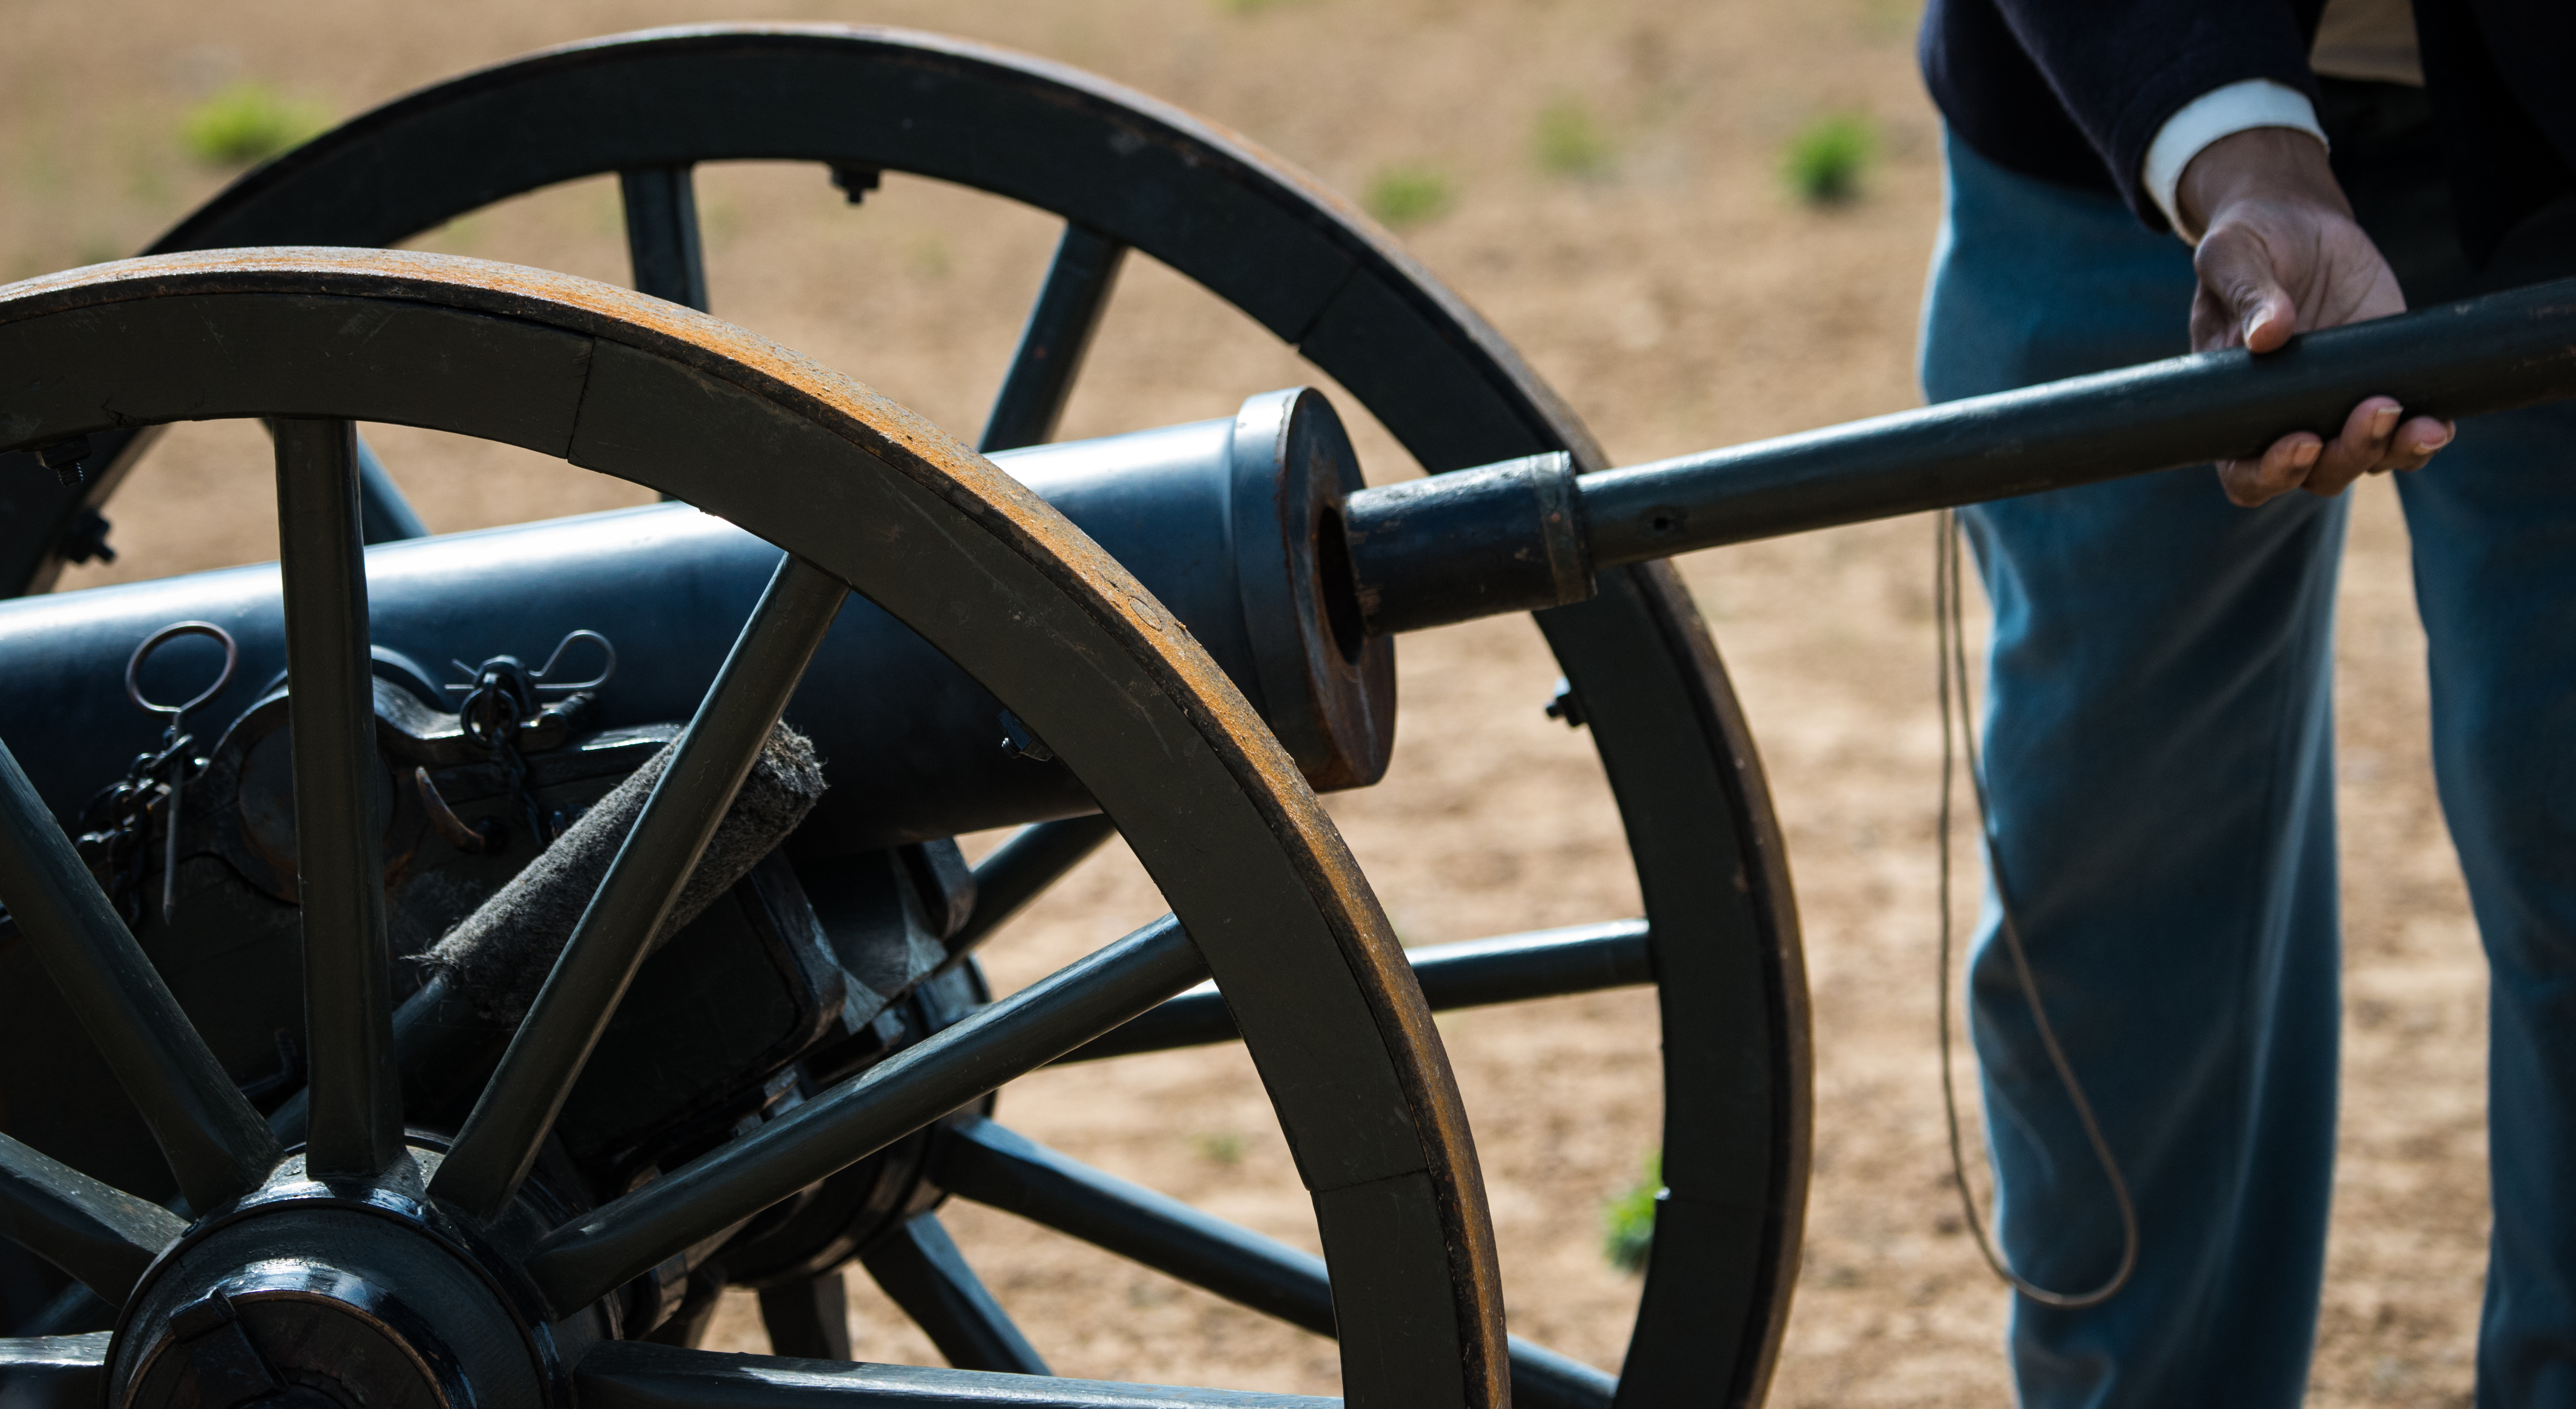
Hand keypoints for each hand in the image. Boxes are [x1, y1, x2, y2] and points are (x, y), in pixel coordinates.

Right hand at [2177, 127, 2453, 505]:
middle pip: (2316, 475)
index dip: (2270, 473)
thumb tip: (2269, 334)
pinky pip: (2405, 431)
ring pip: (2365, 461)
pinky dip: (2424, 435)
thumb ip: (2245, 290)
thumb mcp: (2231, 253)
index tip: (2302, 442)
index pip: (2242, 471)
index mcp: (2235, 404)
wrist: (2298, 223)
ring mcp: (2337, 404)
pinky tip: (2439, 421)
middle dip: (2347, 455)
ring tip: (2420, 424)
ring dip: (2392, 451)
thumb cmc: (2247, 242)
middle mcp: (2285, 417)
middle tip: (2373, 409)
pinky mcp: (2383, 380)